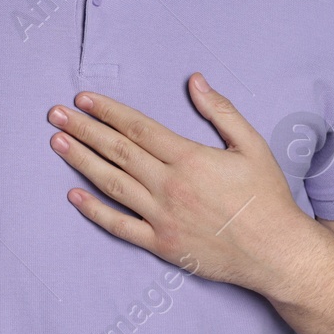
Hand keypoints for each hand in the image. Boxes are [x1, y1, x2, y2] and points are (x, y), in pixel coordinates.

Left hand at [46, 73, 311, 290]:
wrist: (277, 253)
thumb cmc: (267, 197)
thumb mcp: (252, 145)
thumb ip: (221, 111)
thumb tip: (194, 80)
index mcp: (189, 158)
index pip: (138, 128)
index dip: (108, 111)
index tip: (83, 99)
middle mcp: (170, 186)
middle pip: (117, 151)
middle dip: (84, 129)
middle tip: (55, 113)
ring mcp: (162, 218)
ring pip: (112, 184)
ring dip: (82, 161)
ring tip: (58, 142)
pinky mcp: (162, 245)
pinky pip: (119, 226)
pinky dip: (94, 211)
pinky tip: (74, 195)